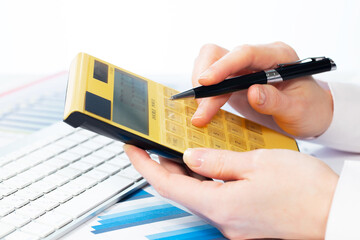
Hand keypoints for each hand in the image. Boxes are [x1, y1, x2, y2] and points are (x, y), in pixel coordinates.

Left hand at [124, 145, 337, 238]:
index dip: (144, 166)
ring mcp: (233, 223)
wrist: (336, 214)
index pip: (167, 184)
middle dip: (163, 167)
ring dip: (185, 174)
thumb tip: (190, 157)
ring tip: (180, 150)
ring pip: (197, 195)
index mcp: (220, 205)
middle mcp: (223, 219)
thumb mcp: (258, 164)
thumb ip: (217, 161)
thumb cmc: (306, 192)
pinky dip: (205, 181)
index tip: (131, 150)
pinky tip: (209, 166)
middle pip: (180, 191)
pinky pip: (215, 199)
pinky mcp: (244, 222)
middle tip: (156, 146)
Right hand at [191, 42, 332, 137]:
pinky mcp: (236, 79)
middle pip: (221, 54)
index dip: (223, 66)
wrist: (311, 114)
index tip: (205, 82)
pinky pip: (213, 78)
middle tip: (201, 110)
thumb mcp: (297, 109)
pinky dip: (206, 93)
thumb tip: (252, 92)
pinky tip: (206, 107)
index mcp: (278, 56)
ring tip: (203, 112)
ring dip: (203, 88)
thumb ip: (275, 101)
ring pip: (211, 64)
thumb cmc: (309, 109)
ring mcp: (246, 67)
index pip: (245, 53)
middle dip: (206, 81)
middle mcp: (259, 57)